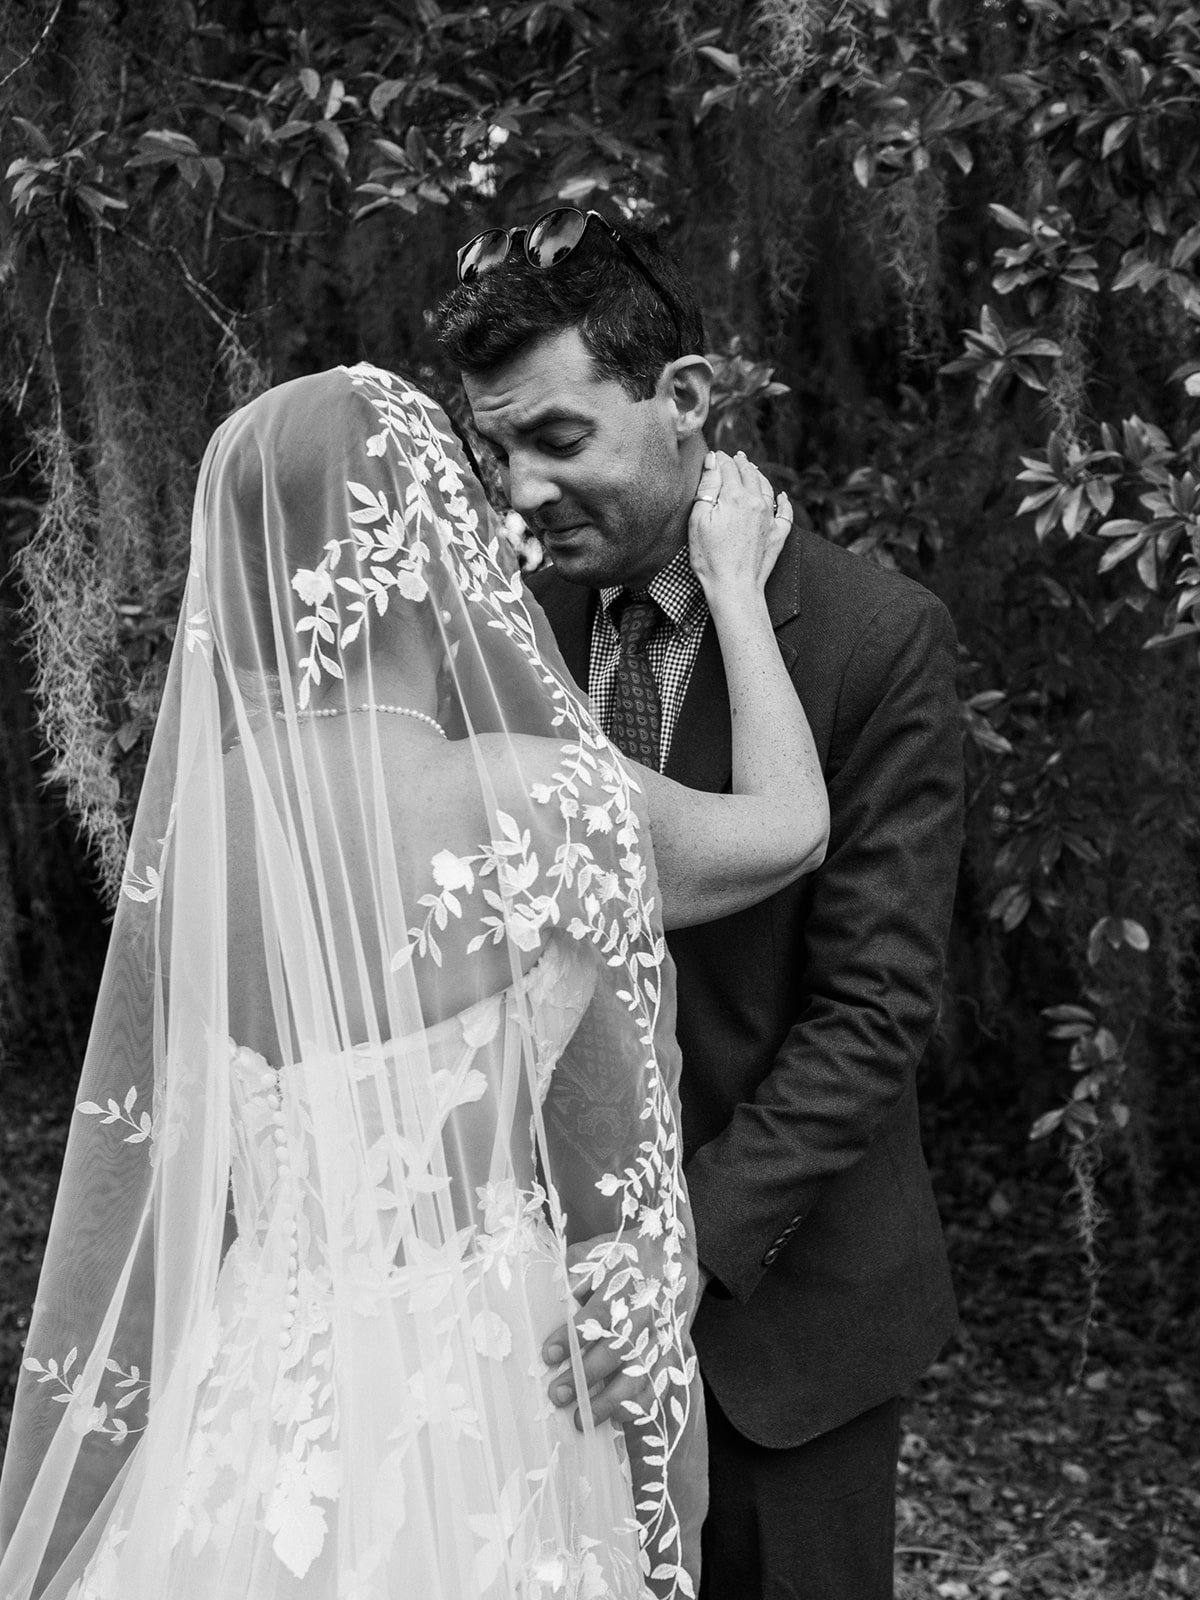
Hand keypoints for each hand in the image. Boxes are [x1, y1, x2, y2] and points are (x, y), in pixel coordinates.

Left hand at [541, 1234, 657, 1431]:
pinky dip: (639, 1408)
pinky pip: (658, 1386)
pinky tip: (616, 1421)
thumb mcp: (600, 1251)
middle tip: (557, 1394)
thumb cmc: (628, 1254)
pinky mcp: (671, 1352)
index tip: (549, 1355)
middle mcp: (645, 1316)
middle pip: (615, 1353)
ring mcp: (660, 1338)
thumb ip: (575, 1271)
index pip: (597, 1316)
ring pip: (638, 1378)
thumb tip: (554, 1295)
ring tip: (580, 1420)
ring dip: (608, 1403)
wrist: (675, 1253)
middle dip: (584, 1378)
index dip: (573, 1337)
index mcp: (625, 1287)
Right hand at [688, 449, 792, 602]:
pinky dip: (784, 501)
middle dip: (740, 463)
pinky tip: (782, 496)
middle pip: (749, 473)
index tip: (714, 455)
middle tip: (734, 457)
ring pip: (766, 487)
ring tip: (752, 469)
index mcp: (735, 496)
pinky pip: (785, 512)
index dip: (720, 459)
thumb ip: (707, 486)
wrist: (734, 587)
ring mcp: (770, 518)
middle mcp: (757, 502)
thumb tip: (713, 460)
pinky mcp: (778, 534)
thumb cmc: (710, 558)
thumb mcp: (699, 520)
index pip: (728, 467)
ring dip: (758, 475)